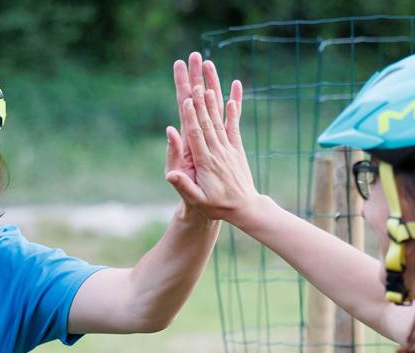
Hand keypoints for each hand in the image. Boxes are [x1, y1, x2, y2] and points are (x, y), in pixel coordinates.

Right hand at [167, 80, 259, 224]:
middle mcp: (218, 152)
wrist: (244, 208)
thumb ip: (183, 185)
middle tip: (196, 82)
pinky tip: (232, 97)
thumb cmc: (216, 206)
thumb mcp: (196, 200)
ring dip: (214, 101)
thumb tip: (170, 174)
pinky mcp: (236, 149)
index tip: (188, 99)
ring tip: (208, 83)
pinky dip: (233, 112)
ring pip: (219, 121)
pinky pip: (234, 127)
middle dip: (201, 102)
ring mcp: (228, 149)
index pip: (196, 135)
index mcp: (206, 162)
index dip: (191, 116)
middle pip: (207, 122)